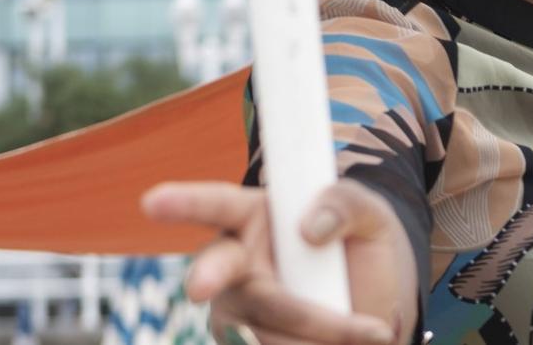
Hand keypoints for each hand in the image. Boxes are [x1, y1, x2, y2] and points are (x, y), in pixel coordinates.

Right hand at [142, 179, 418, 344]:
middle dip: (211, 276)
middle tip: (202, 286)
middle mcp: (235, 263)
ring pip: (258, 325)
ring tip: (370, 332)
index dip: (184, 202)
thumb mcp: (370, 215)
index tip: (154, 202)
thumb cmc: (363, 249)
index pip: (217, 205)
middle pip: (220, 271)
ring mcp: (235, 310)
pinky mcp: (248, 342)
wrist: (378, 306)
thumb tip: (310, 228)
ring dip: (314, 332)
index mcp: (256, 216)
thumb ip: (346, 203)